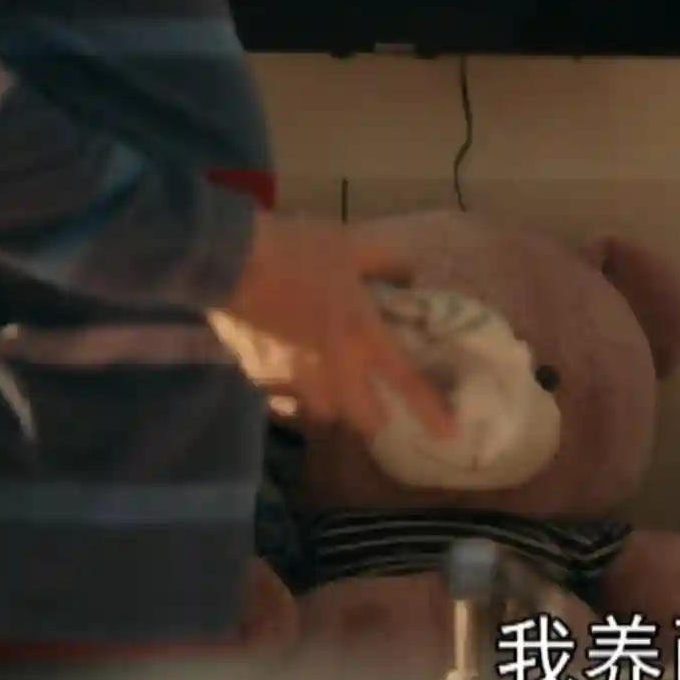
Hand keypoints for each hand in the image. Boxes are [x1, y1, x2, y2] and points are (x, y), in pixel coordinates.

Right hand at [211, 213, 457, 442]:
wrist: (230, 259)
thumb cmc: (297, 250)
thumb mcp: (353, 245)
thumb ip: (387, 262)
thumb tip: (414, 275)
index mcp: (362, 335)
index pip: (405, 380)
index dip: (430, 410)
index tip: (449, 435)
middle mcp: (333, 366)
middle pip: (361, 416)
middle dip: (374, 419)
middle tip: (379, 413)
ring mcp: (293, 375)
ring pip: (321, 411)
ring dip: (332, 406)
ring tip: (334, 392)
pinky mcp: (259, 373)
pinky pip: (283, 395)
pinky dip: (291, 392)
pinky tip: (289, 375)